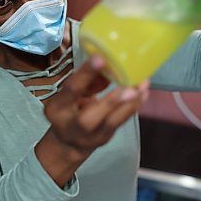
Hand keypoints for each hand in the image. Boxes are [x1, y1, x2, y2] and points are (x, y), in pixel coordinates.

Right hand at [35, 56, 148, 186]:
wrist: (67, 142)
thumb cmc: (68, 110)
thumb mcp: (69, 94)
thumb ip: (86, 81)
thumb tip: (106, 65)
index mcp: (57, 108)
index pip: (71, 90)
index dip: (85, 75)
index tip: (100, 59)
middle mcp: (72, 125)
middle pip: (89, 118)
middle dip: (111, 103)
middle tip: (129, 88)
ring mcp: (90, 136)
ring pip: (111, 122)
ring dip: (129, 104)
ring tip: (142, 87)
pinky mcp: (105, 137)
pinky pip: (120, 122)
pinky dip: (133, 107)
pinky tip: (143, 94)